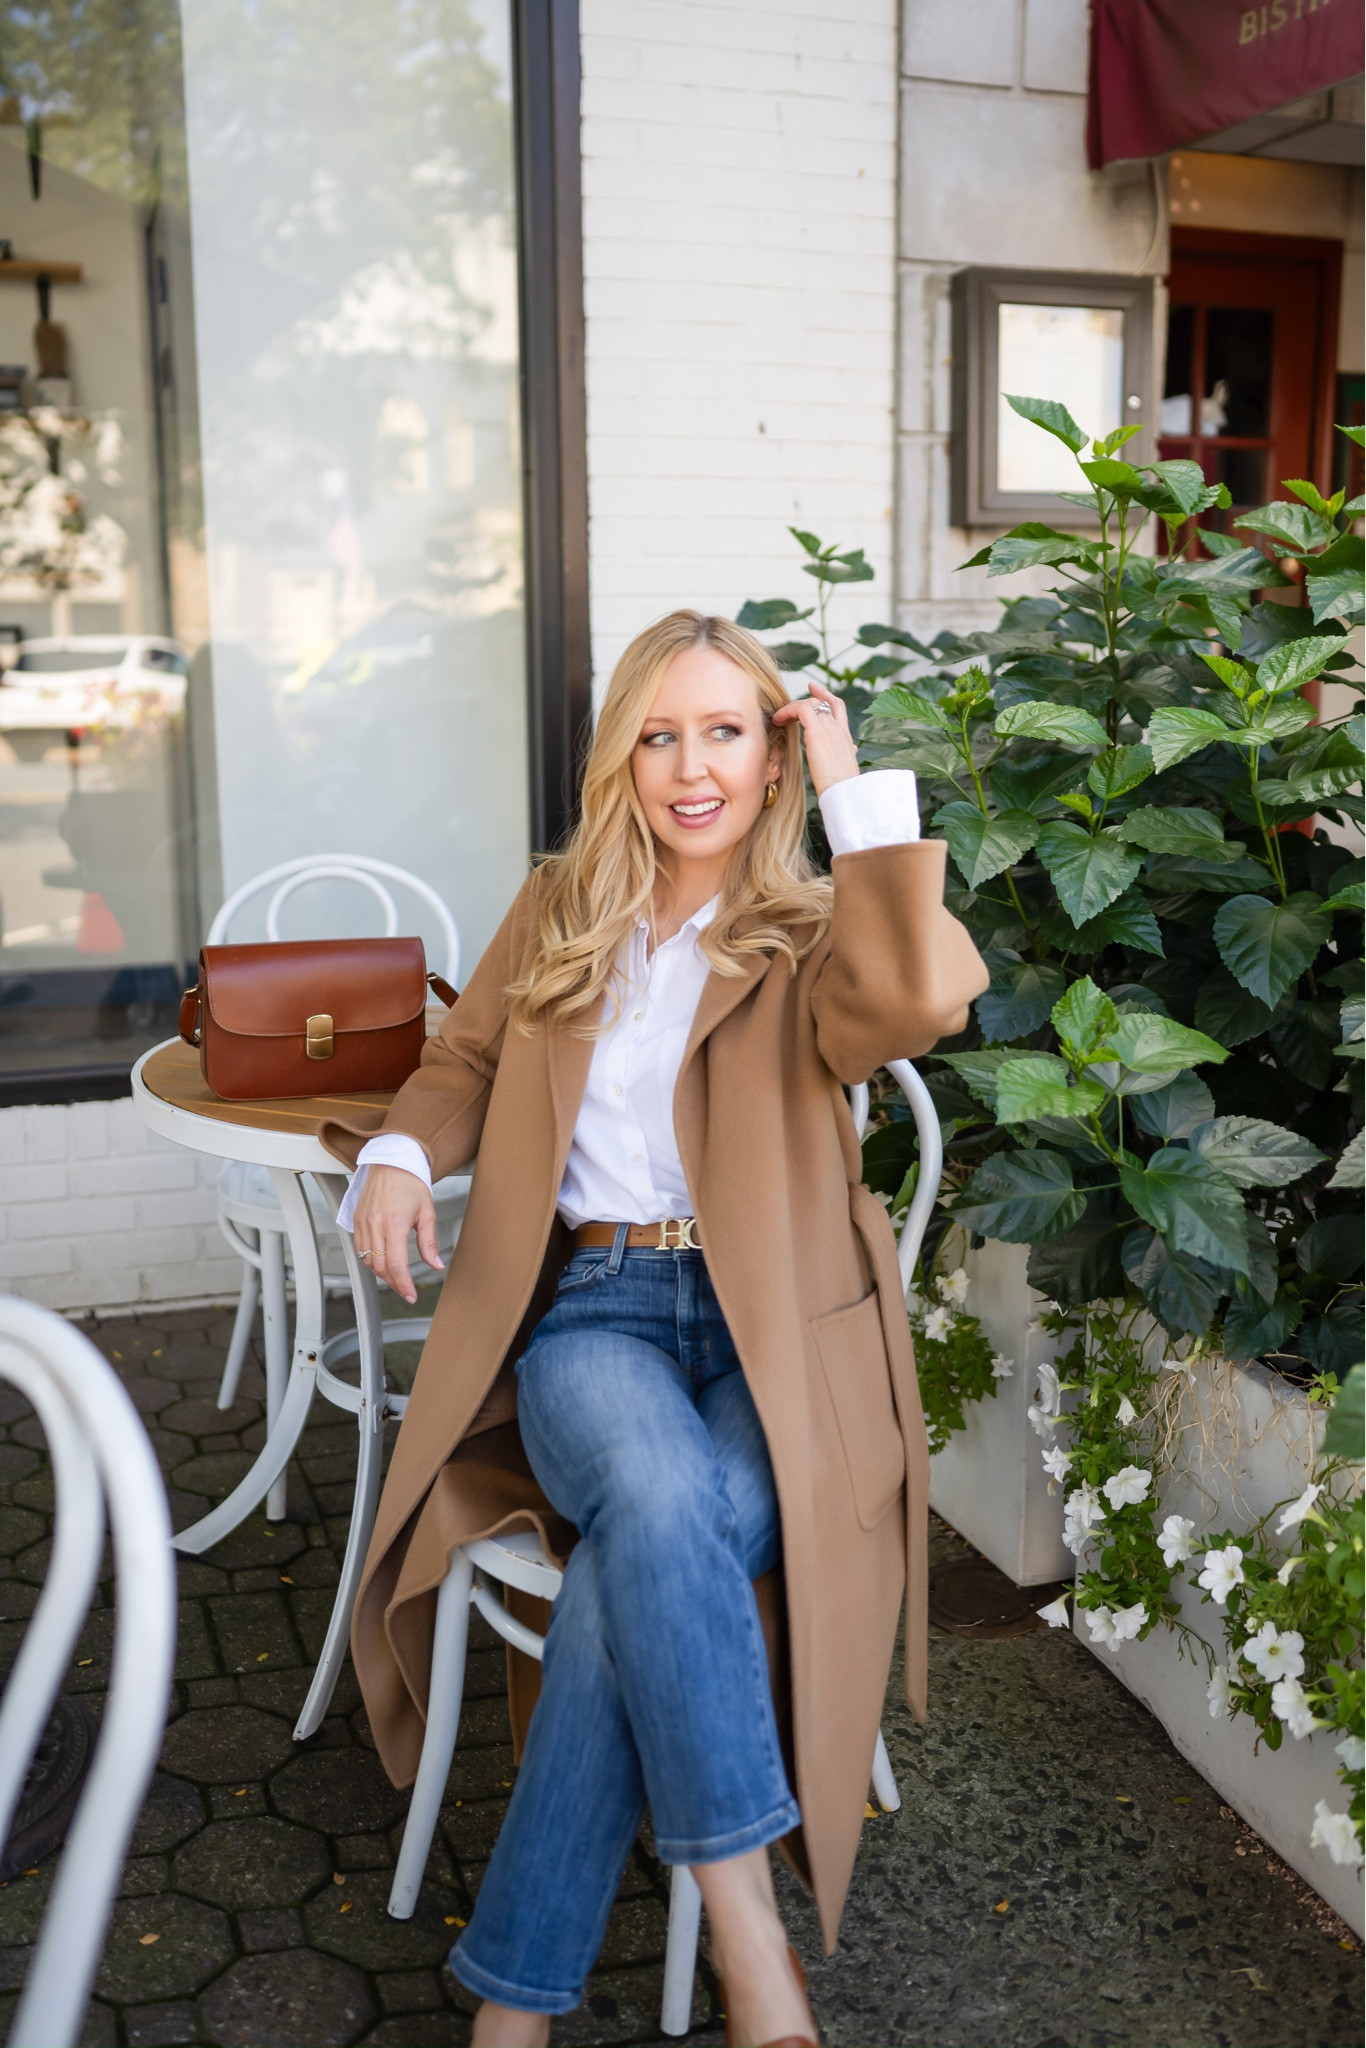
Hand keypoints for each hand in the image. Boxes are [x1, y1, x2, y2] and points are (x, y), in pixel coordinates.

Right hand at [351, 1163, 442, 1305]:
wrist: (391, 1162)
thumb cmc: (410, 1183)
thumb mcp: (427, 1212)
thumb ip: (429, 1242)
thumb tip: (436, 1264)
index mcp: (394, 1223)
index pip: (396, 1264)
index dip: (403, 1284)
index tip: (411, 1295)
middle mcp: (375, 1224)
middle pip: (380, 1267)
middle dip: (394, 1283)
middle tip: (406, 1290)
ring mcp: (363, 1223)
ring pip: (368, 1260)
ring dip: (382, 1273)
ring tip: (396, 1277)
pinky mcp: (357, 1221)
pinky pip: (360, 1249)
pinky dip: (370, 1260)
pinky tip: (382, 1262)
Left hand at [770, 677, 859, 797]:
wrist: (846, 793)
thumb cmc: (844, 787)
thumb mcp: (847, 768)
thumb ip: (847, 755)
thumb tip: (853, 750)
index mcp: (846, 737)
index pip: (837, 708)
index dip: (825, 696)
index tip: (814, 689)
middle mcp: (839, 729)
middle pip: (823, 702)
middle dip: (805, 698)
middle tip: (787, 705)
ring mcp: (830, 729)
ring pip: (811, 704)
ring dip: (792, 708)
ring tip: (778, 717)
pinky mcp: (818, 733)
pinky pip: (801, 709)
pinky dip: (788, 711)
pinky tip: (778, 720)